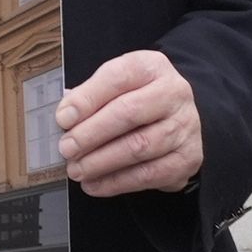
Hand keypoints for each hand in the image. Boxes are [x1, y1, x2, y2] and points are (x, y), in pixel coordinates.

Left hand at [57, 48, 203, 196]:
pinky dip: (116, 182)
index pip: (117, 78)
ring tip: (76, 169)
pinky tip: (94, 184)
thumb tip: (65, 117)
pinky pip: (149, 174)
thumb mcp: (116, 85)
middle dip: (91, 134)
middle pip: (129, 113)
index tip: (63, 119)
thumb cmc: (137, 99)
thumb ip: (91, 96)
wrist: (178, 119)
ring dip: (101, 162)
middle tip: (66, 149)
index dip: (87, 99)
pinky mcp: (188, 158)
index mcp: (151, 67)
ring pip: (139, 147)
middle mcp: (174, 93)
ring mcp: (185, 127)